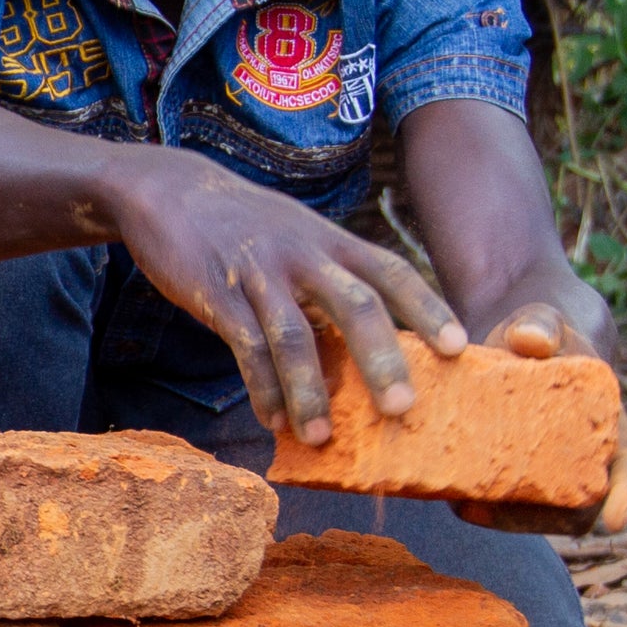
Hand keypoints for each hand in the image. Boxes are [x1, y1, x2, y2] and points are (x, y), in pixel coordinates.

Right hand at [106, 150, 464, 445]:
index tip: (457, 347)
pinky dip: (261, 387)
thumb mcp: (299, 236)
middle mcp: (304, 253)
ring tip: (321, 437)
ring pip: (294, 336)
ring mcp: (260, 272)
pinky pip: (244, 346)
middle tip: (402, 408)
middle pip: (354, 305)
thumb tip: (366, 344)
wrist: (169, 188)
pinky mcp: (216, 292)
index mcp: (331, 241)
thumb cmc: (245, 224)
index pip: (391, 272)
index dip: (427, 308)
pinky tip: (272, 420)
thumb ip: (331, 280)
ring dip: (310, 391)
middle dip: (380, 359)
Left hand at [454, 303, 626, 536]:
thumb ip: (542, 324)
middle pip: (579, 509)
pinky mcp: (516, 477)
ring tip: (462, 504)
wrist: (510, 341)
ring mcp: (551, 474)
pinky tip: (451, 496)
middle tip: (492, 509)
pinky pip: (507, 503)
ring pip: (540, 514)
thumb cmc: (539, 332)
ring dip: (506, 519)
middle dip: (540, 518)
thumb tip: (529, 340)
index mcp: (611, 426)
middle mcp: (587, 460)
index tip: (616, 521)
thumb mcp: (543, 322)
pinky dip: (484, 505)